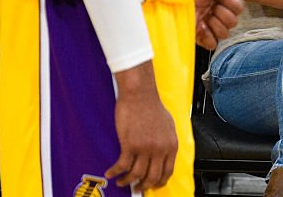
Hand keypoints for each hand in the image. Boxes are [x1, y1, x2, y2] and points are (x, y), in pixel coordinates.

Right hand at [107, 61, 176, 189]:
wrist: (140, 94)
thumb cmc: (152, 106)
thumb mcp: (168, 125)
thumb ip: (167, 141)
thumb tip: (164, 154)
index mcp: (171, 144)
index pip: (168, 171)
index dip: (159, 182)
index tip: (153, 185)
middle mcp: (160, 149)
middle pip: (152, 177)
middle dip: (143, 185)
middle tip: (136, 188)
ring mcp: (145, 148)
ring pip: (136, 174)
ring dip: (127, 181)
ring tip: (121, 182)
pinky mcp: (130, 144)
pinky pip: (122, 166)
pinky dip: (115, 172)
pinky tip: (110, 172)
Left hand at [195, 0, 249, 48]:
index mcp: (222, 0)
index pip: (239, 9)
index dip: (230, 4)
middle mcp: (217, 13)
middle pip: (233, 22)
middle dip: (222, 14)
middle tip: (211, 7)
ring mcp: (209, 26)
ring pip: (225, 34)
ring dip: (215, 25)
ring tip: (204, 17)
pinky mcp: (200, 36)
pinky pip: (213, 44)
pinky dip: (208, 36)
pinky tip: (200, 26)